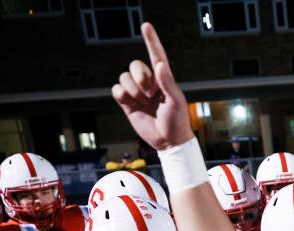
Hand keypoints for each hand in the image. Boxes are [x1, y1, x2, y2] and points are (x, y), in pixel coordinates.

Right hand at [111, 22, 192, 150]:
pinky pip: (116, 89)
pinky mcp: (127, 103)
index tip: (146, 26)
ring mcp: (137, 92)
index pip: (156, 55)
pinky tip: (132, 103)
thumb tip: (160, 64)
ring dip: (134, 90)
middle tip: (152, 93)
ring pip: (124, 77)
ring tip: (145, 102)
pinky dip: (122, 95)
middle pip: (135, 65)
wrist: (168, 141)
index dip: (151, 40)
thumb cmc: (177, 121)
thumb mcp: (176, 102)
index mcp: (164, 79)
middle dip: (141, 77)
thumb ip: (167, 83)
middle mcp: (149, 82)